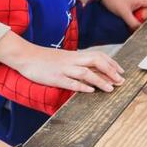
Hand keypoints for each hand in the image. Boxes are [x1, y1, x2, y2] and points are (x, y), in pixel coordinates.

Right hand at [0, 33, 124, 92]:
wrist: (25, 56)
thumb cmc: (44, 59)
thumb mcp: (63, 58)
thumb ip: (76, 62)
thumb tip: (91, 69)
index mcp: (74, 55)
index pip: (98, 56)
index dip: (111, 63)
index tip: (120, 71)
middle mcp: (72, 60)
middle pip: (96, 61)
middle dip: (110, 71)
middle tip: (120, 81)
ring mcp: (63, 69)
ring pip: (86, 72)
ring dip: (100, 80)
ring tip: (110, 89)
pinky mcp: (55, 77)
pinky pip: (70, 82)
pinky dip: (81, 86)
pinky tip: (90, 91)